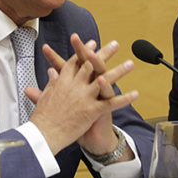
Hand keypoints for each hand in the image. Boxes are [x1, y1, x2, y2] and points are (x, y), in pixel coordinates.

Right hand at [25, 34, 137, 154]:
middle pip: (92, 65)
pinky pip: (111, 103)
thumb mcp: (45, 96)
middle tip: (114, 45)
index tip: (93, 43)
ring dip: (119, 71)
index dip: (85, 51)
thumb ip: (52, 82)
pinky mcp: (91, 110)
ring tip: (130, 64)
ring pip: (105, 80)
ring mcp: (84, 97)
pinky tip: (135, 94)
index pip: (76, 61)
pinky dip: (124, 99)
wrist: (43, 135)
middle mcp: (74, 86)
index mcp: (62, 81)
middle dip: (104, 53)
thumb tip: (52, 72)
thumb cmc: (42, 118)